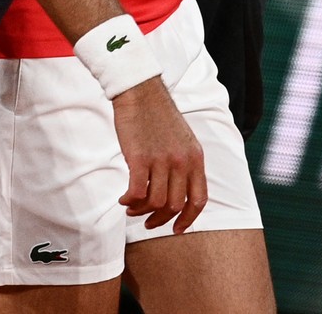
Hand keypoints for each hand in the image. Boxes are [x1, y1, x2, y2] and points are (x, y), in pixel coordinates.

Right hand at [112, 77, 206, 232]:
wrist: (140, 90)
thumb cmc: (157, 114)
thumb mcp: (183, 139)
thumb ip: (184, 163)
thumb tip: (176, 189)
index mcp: (195, 158)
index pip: (198, 200)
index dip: (188, 219)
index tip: (176, 229)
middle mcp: (182, 162)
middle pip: (174, 205)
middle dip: (160, 219)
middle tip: (147, 222)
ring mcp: (161, 160)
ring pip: (155, 202)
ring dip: (141, 210)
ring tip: (131, 208)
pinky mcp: (139, 158)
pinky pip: (137, 192)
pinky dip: (130, 201)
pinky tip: (123, 199)